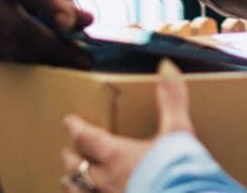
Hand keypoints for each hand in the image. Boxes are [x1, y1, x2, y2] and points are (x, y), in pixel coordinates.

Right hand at [0, 0, 93, 66]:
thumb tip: (86, 20)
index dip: (49, 5)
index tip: (71, 24)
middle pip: (17, 24)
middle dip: (54, 45)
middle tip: (83, 58)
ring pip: (11, 48)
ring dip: (46, 59)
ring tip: (74, 63)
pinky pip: (5, 59)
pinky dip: (31, 64)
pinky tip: (51, 63)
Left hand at [61, 60, 193, 191]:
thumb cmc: (179, 170)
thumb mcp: (178, 131)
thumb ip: (171, 99)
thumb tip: (166, 66)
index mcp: (116, 155)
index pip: (86, 137)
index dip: (75, 127)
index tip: (68, 120)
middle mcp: (104, 180)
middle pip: (75, 166)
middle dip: (70, 156)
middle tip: (68, 149)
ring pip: (76, 190)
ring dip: (71, 182)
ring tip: (67, 179)